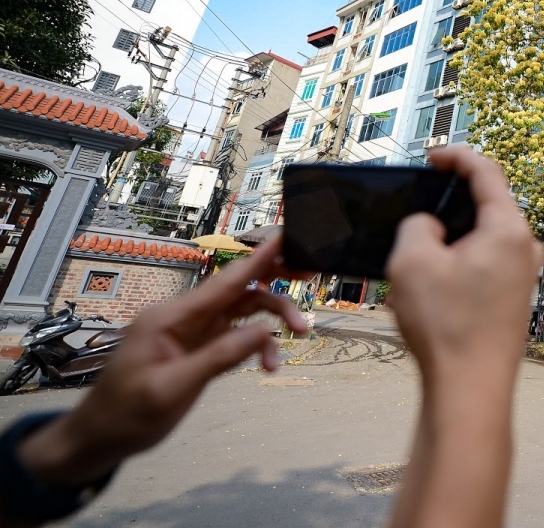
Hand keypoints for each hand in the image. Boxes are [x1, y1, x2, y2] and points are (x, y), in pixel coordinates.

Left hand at [18, 235, 307, 486]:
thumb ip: (219, 358)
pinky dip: (258, 346)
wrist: (100, 438)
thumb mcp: (172, 389)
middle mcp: (184, 317)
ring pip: (244, 311)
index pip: (223, 282)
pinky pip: (238, 336)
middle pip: (239, 288)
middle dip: (276, 282)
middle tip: (312, 276)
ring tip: (302, 334)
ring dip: (274, 319)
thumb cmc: (126, 415)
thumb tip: (264, 333)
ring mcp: (193, 332)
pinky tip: (270, 366)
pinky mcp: (199, 348)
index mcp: (171, 317)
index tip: (285, 237)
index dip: (257, 259)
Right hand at [385, 146, 541, 527]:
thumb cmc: (446, 328)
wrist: (470, 390)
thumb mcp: (411, 261)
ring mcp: (522, 275)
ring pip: (482, 237)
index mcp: (508, 228)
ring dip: (449, 237)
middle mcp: (524, 247)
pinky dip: (456, 263)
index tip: (431, 157)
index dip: (455, 156)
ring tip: (415, 254)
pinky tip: (429, 285)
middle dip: (449, 202)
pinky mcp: (513, 299)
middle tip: (416, 207)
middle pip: (486, 204)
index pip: (486, 171)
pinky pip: (483, 264)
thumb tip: (430, 227)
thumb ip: (416, 225)